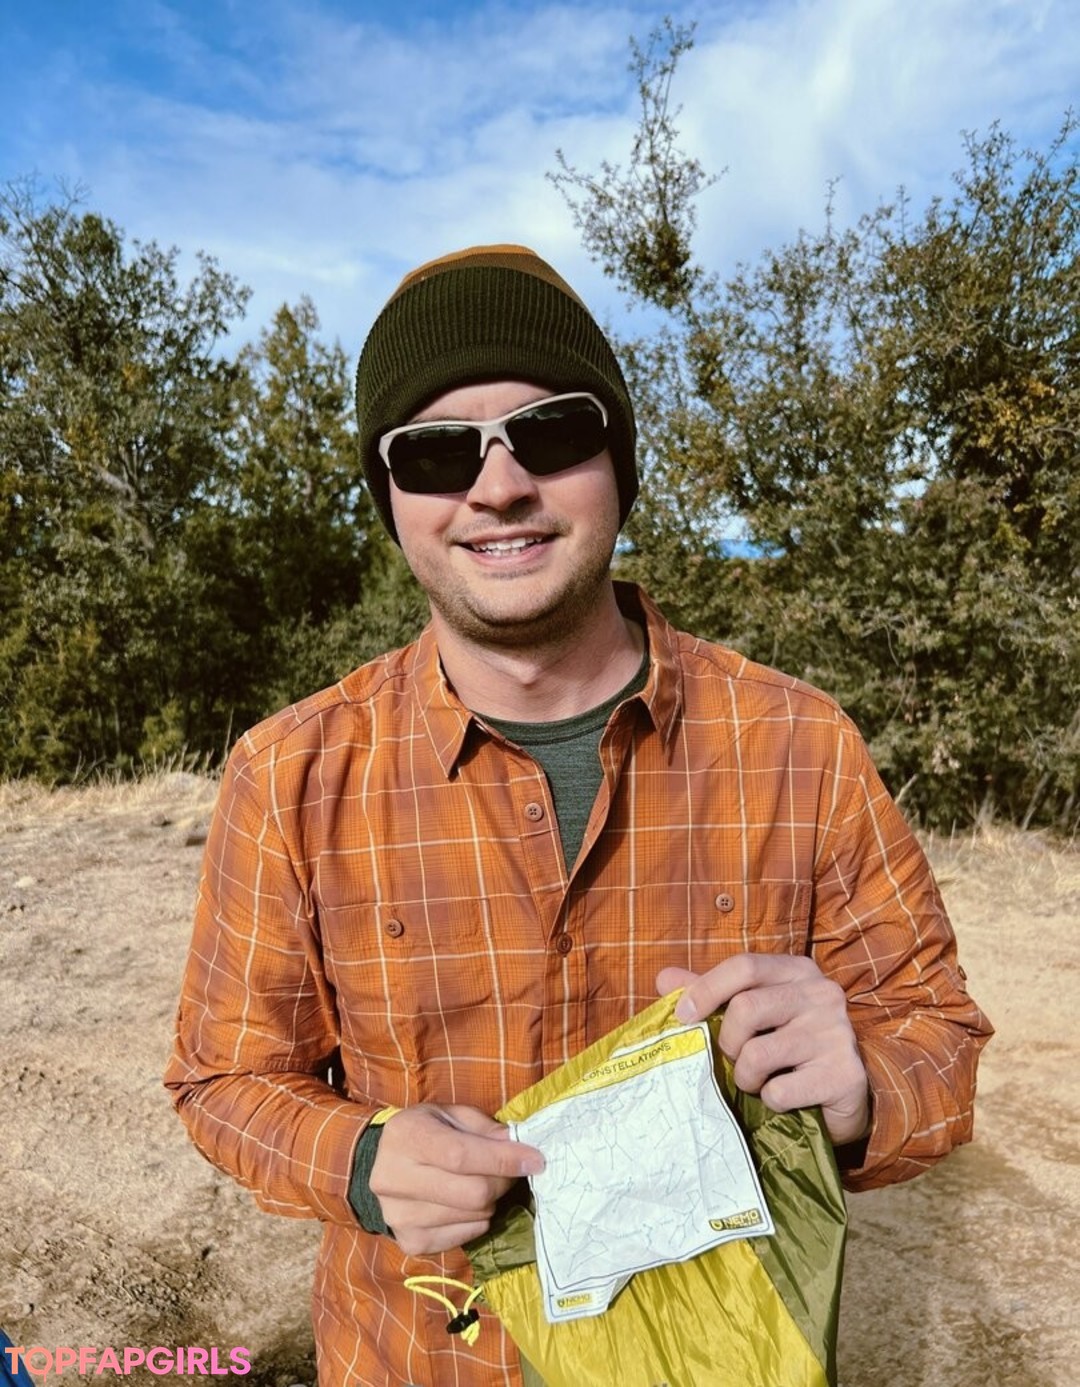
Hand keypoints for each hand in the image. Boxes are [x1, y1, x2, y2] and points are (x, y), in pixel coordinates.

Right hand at [369, 1104, 544, 1255]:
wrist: (382, 1164)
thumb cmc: (424, 1132)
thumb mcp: (451, 1114)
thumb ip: (484, 1128)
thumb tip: (518, 1144)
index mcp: (406, 1137)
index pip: (461, 1156)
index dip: (503, 1160)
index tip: (536, 1160)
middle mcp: (394, 1179)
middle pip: (472, 1194)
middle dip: (503, 1182)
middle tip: (510, 1171)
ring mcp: (399, 1217)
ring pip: (473, 1217)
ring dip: (491, 1201)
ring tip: (483, 1183)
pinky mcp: (410, 1243)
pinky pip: (466, 1236)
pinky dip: (478, 1221)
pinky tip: (465, 1204)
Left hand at [656, 954, 870, 1147]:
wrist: (845, 1093)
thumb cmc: (788, 1045)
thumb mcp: (752, 1012)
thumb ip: (711, 993)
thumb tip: (663, 978)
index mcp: (797, 971)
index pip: (744, 966)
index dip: (706, 989)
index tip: (683, 1015)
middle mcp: (823, 994)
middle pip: (747, 1008)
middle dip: (727, 1042)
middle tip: (733, 1059)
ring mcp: (837, 1034)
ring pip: (758, 1055)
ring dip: (745, 1077)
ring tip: (757, 1081)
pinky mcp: (844, 1076)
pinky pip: (780, 1092)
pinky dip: (770, 1100)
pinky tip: (784, 1097)